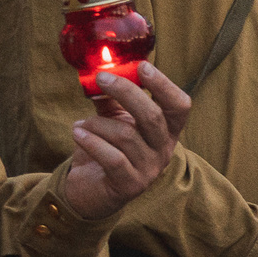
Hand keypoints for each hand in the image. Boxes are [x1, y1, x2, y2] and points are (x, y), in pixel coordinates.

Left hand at [58, 63, 190, 220]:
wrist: (92, 190)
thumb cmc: (107, 149)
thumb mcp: (113, 120)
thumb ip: (111, 99)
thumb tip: (102, 72)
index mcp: (166, 131)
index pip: (179, 106)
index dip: (164, 86)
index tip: (142, 66)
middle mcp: (163, 150)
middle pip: (153, 117)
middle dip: (127, 93)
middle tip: (101, 79)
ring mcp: (148, 170)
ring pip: (126, 136)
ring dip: (97, 124)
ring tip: (81, 124)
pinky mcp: (129, 185)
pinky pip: (112, 158)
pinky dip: (91, 142)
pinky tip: (78, 133)